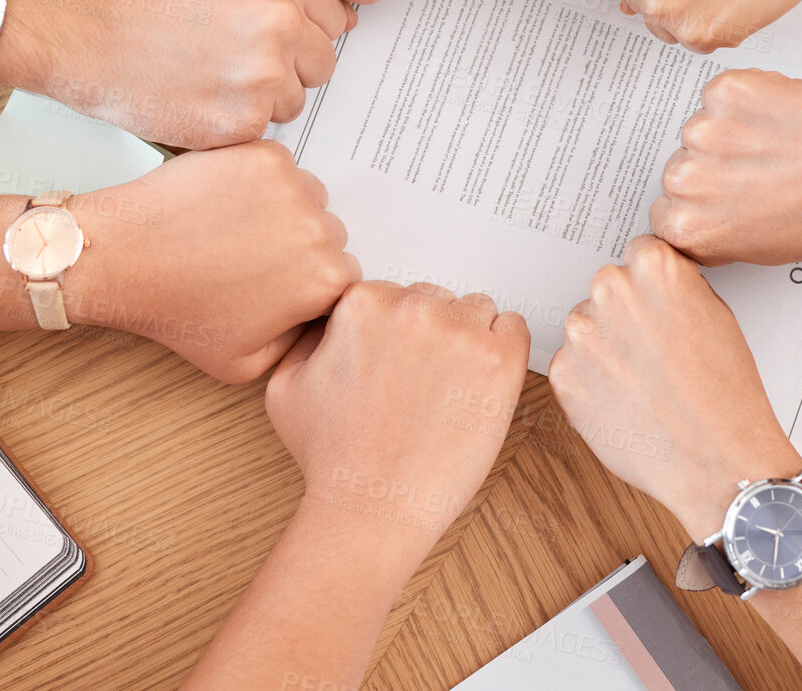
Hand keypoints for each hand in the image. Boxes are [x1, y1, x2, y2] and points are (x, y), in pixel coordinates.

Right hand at [0, 0, 349, 149]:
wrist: (85, 28)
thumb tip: (341, 15)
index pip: (336, 20)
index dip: (301, 33)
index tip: (268, 36)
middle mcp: (284, 20)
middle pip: (322, 63)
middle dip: (287, 67)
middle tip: (233, 60)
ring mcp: (265, 73)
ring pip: (296, 100)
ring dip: (263, 98)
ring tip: (211, 77)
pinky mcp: (243, 120)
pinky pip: (264, 130)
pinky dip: (236, 123)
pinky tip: (200, 98)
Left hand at [65, 140, 359, 382]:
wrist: (125, 258)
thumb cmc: (177, 311)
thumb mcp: (244, 364)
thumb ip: (298, 349)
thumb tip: (321, 328)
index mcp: (325, 281)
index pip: (341, 275)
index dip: (307, 281)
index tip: (276, 281)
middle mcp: (319, 230)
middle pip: (329, 232)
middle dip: (297, 243)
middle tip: (250, 255)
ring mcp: (292, 186)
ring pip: (307, 195)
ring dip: (283, 207)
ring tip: (235, 228)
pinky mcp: (263, 154)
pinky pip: (280, 164)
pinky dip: (259, 178)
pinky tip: (225, 203)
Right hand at [266, 282, 530, 552]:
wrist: (372, 508)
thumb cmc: (333, 458)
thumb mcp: (287, 386)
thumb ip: (308, 338)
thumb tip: (328, 322)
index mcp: (361, 304)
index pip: (394, 294)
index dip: (394, 334)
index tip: (396, 364)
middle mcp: (411, 308)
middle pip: (436, 299)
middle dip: (431, 335)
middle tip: (420, 384)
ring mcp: (459, 332)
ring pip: (476, 311)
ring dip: (467, 341)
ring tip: (448, 390)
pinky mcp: (499, 359)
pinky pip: (514, 328)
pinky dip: (503, 351)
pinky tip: (480, 385)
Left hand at [548, 235, 801, 540]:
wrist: (715, 460)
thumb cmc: (726, 395)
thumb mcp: (718, 315)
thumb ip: (677, 288)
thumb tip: (655, 286)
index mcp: (653, 268)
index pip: (638, 255)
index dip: (651, 286)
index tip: (657, 307)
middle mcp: (610, 291)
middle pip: (608, 289)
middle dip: (625, 314)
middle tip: (653, 350)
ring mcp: (581, 334)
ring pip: (587, 328)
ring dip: (605, 347)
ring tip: (643, 382)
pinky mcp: (563, 375)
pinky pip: (572, 366)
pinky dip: (591, 381)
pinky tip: (625, 401)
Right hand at [649, 70, 801, 264]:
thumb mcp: (768, 248)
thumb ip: (722, 230)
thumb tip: (710, 212)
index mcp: (691, 229)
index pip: (666, 213)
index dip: (701, 204)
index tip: (720, 200)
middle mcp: (688, 182)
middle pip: (680, 168)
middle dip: (714, 167)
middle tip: (761, 172)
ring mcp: (705, 132)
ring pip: (702, 127)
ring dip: (732, 130)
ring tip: (780, 145)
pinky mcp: (728, 91)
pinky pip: (723, 92)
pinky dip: (749, 99)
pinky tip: (783, 118)